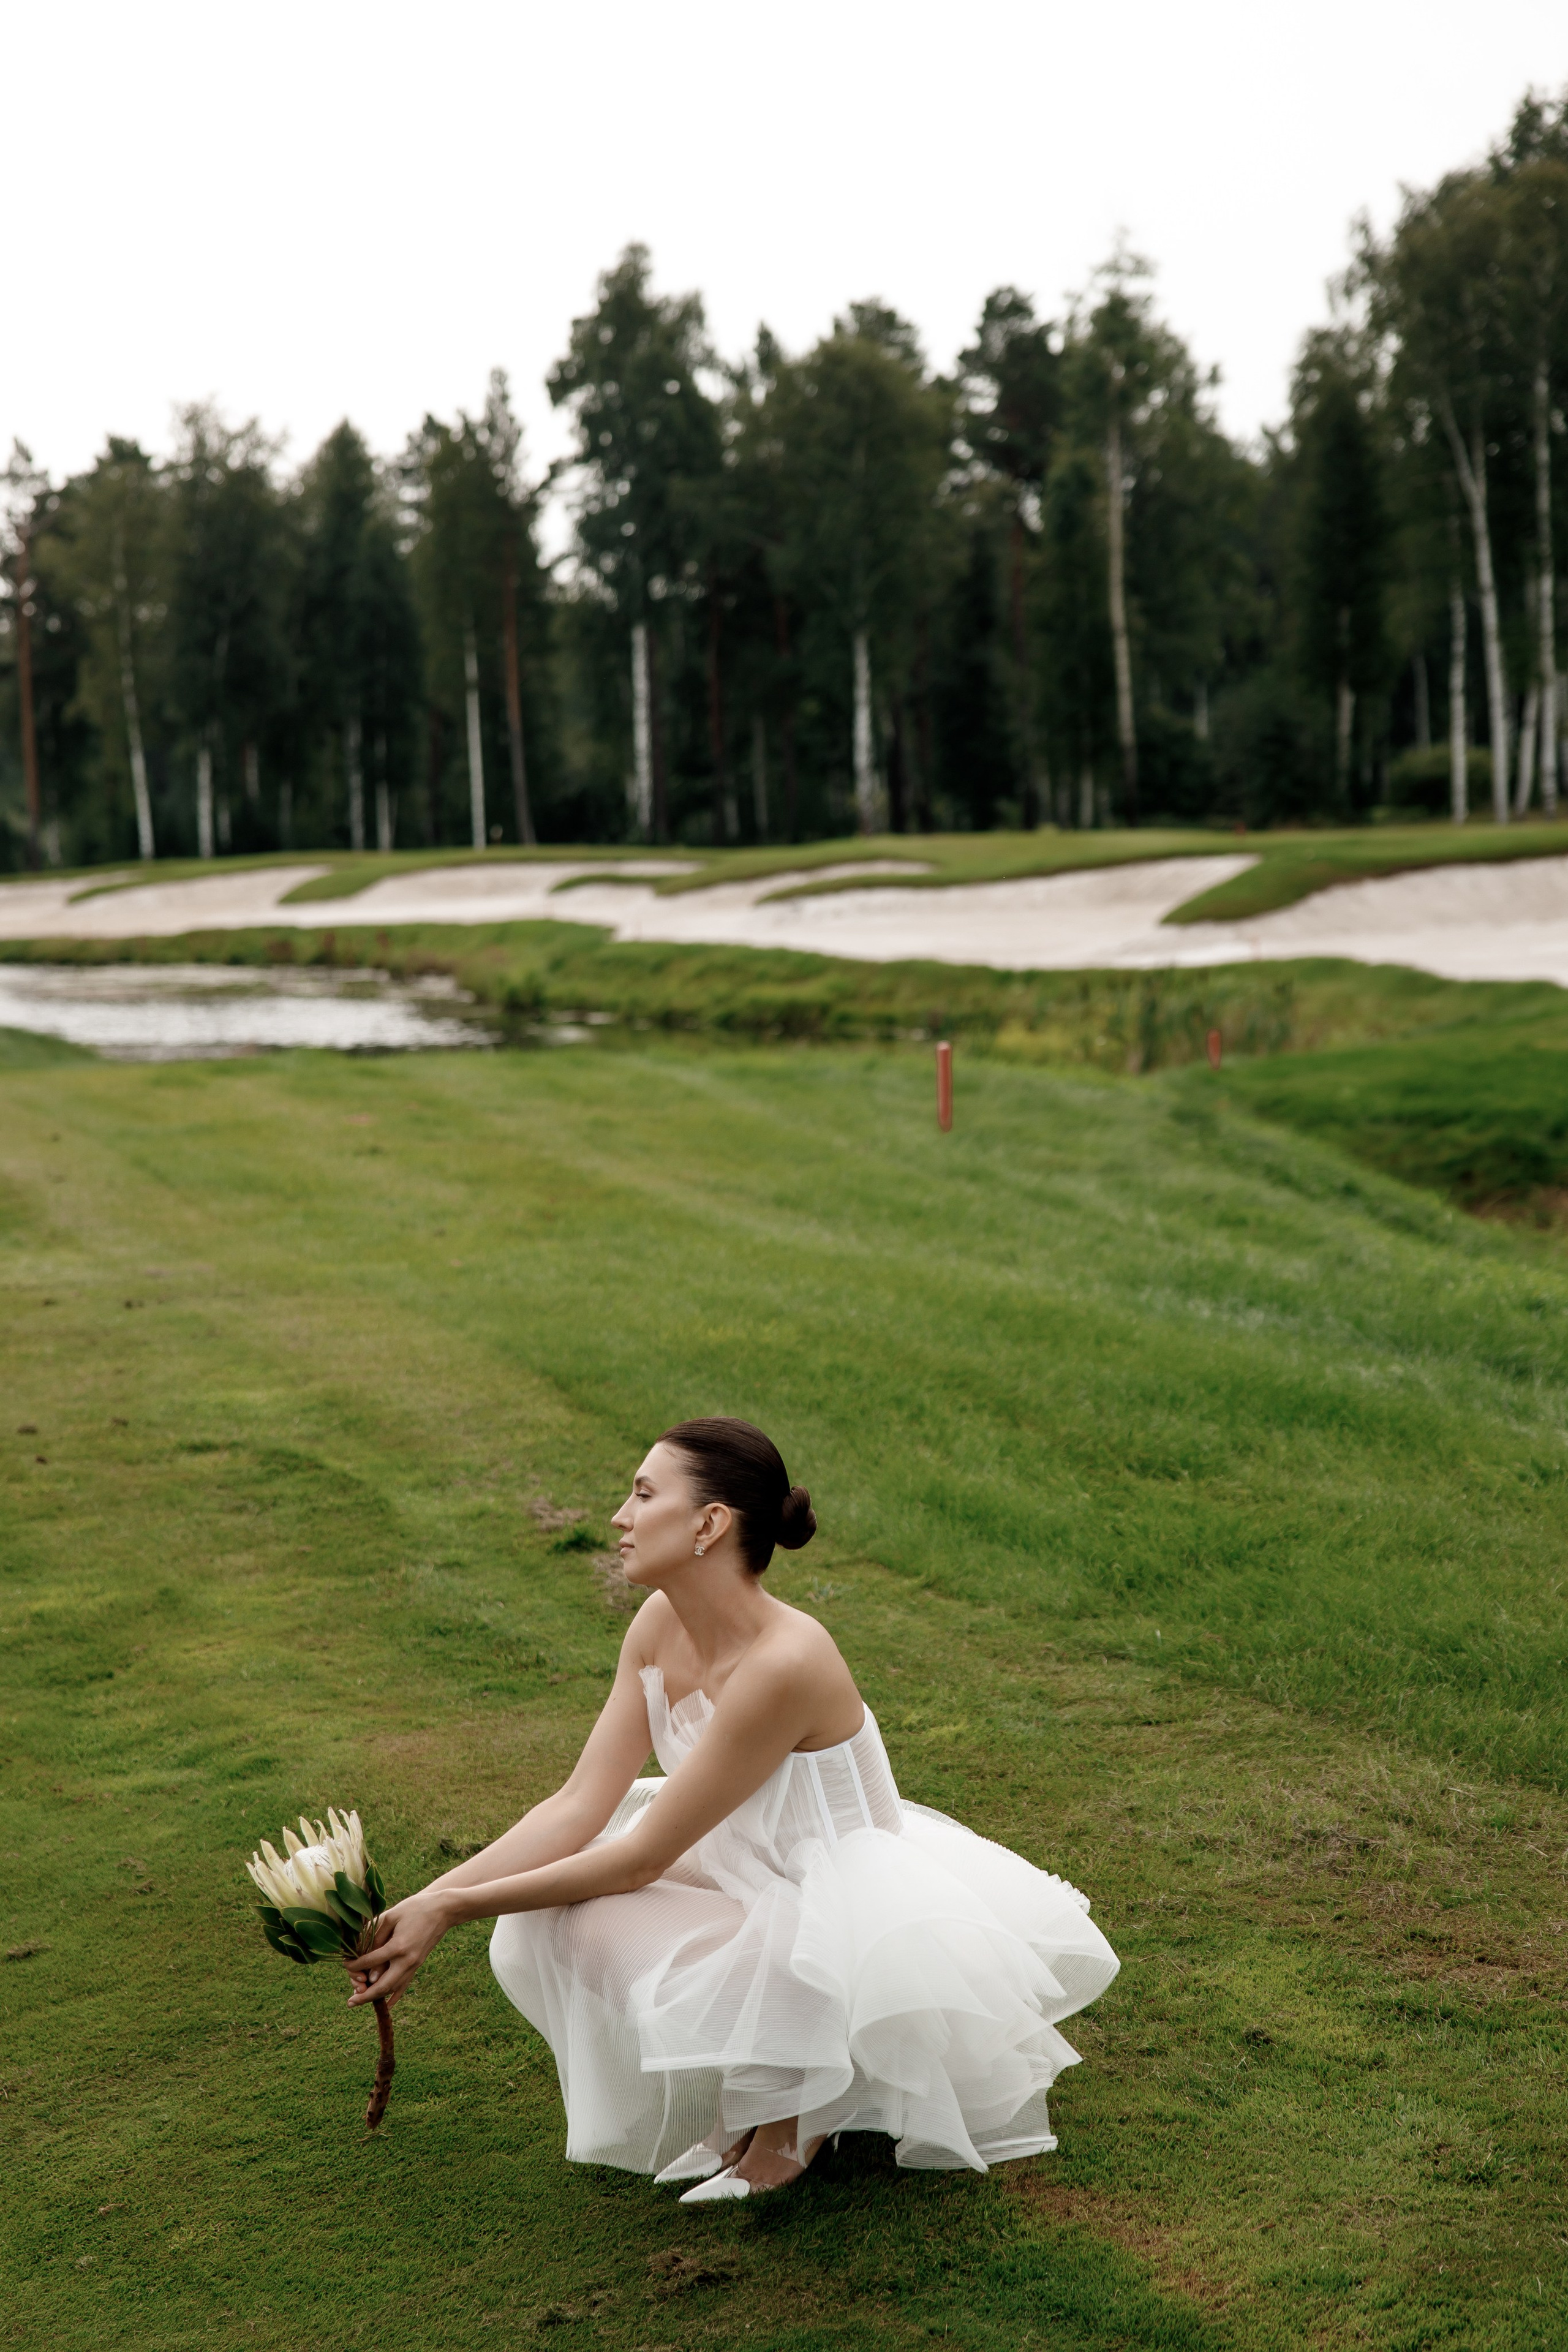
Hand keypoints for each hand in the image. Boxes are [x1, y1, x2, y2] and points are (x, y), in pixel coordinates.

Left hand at [345, 1892, 450, 2009]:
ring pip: (393, 1988)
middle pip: (382, 1986)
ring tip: (361, 2000)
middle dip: (364, 1996)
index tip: (345, 1964)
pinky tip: (387, 2004)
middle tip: (350, 2003)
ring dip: (376, 1996)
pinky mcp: (418, 1965)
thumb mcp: (392, 1915)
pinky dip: (395, 1996)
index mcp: (398, 1947)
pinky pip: (405, 1985)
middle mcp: (406, 1961)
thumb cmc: (416, 1908)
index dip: (355, 1965)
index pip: (370, 1962)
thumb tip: (362, 1950)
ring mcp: (414, 1965)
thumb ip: (376, 1934)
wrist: (444, 1910)